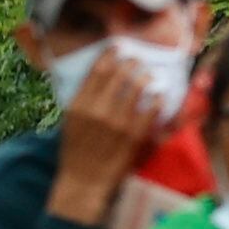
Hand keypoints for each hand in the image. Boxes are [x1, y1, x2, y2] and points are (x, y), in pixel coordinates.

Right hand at [50, 51, 176, 223]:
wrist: (84, 181)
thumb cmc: (76, 150)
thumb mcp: (70, 122)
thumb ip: (83, 100)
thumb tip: (98, 77)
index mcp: (78, 106)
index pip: (97, 70)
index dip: (109, 55)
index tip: (117, 47)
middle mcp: (97, 110)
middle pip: (119, 74)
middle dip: (131, 62)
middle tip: (136, 60)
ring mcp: (118, 122)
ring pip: (138, 86)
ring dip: (145, 76)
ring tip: (148, 75)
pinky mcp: (135, 134)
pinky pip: (152, 107)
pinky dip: (157, 98)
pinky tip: (158, 94)